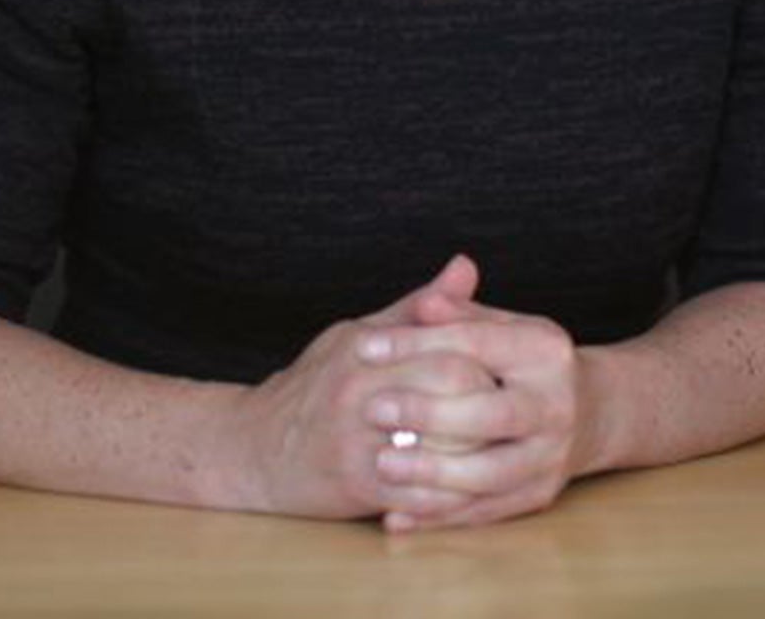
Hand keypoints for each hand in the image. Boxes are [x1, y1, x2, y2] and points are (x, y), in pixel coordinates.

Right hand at [226, 256, 494, 521]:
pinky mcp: (355, 485)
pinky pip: (419, 493)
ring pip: (441, 442)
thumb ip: (417, 307)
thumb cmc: (312, 387)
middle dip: (490, 399)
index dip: (486, 355)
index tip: (508, 368)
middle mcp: (359, 390)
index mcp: (364, 348)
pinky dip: (449, 496)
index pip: (446, 344)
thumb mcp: (358, 334)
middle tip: (513, 410)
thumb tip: (466, 267)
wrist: (251, 449)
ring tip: (502, 449)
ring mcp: (357, 440)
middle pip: (450, 385)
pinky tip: (473, 492)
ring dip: (479, 450)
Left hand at [357, 262, 596, 530]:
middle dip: (429, 413)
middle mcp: (556, 404)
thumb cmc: (521, 362)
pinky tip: (395, 515)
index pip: (477, 342)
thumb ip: (458, 314)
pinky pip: (485, 512)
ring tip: (381, 464)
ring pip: (490, 473)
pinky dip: (438, 518)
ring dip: (432, 473)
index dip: (417, 343)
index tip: (364, 347)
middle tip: (372, 408)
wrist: (587, 410)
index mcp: (544, 350)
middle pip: (492, 414)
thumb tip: (423, 303)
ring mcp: (551, 455)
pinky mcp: (539, 495)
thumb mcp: (500, 326)